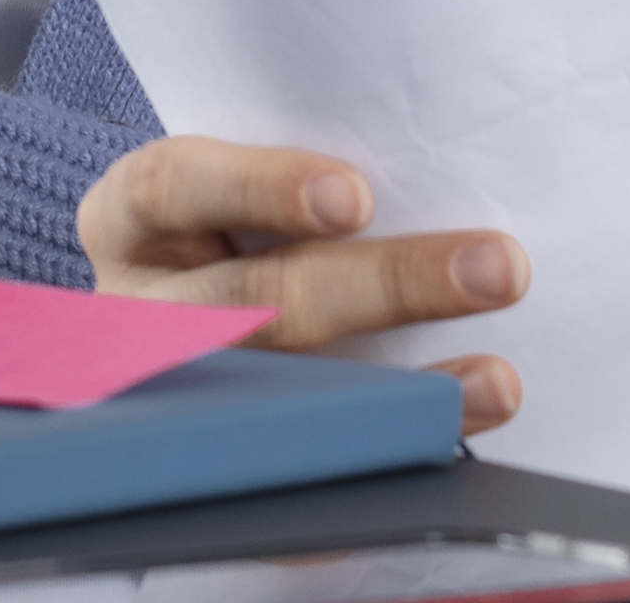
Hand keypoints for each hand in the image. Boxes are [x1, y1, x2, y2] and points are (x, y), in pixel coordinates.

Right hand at [75, 135, 524, 436]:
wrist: (201, 310)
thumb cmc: (239, 225)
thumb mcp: (229, 188)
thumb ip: (295, 182)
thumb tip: (434, 157)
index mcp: (129, 221)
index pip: (171, 189)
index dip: (260, 189)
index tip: (356, 198)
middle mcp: (141, 312)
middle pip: (253, 301)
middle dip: (386, 285)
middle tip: (497, 268)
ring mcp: (177, 398)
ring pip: (287, 396)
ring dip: (408, 389)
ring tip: (500, 378)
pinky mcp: (222, 463)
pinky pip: (311, 471)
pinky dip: (392, 449)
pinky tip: (460, 425)